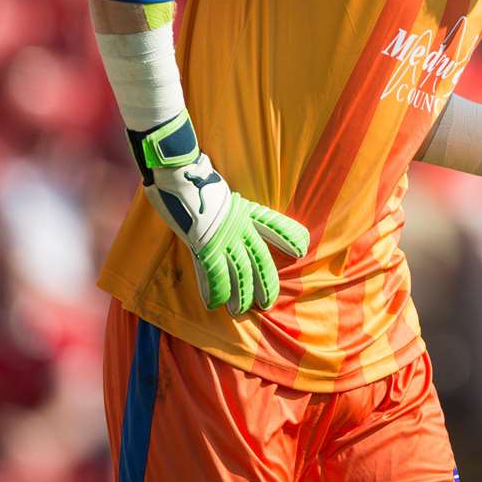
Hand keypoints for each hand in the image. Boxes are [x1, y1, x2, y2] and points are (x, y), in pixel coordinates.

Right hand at [131, 111, 309, 313]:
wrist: (178, 172)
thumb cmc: (194, 178)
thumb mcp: (220, 191)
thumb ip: (228, 206)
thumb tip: (226, 207)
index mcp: (245, 211)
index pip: (274, 224)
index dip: (288, 236)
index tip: (302, 248)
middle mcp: (238, 226)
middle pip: (260, 259)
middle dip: (266, 283)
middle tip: (269, 302)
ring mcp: (222, 236)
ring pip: (239, 272)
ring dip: (241, 294)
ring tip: (242, 309)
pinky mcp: (202, 245)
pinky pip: (212, 273)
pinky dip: (214, 290)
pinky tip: (214, 304)